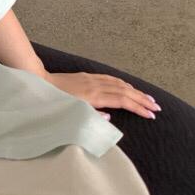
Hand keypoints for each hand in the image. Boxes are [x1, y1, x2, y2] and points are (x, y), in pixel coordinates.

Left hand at [38, 69, 161, 120]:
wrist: (38, 81)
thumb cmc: (52, 101)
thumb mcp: (69, 113)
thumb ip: (90, 116)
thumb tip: (109, 117)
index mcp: (93, 96)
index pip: (123, 101)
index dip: (139, 108)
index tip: (151, 114)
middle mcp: (96, 85)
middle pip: (125, 91)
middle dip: (142, 100)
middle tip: (157, 107)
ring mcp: (92, 79)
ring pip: (119, 83)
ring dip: (135, 91)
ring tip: (147, 98)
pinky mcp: (87, 76)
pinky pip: (111, 79)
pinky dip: (123, 84)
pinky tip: (127, 86)